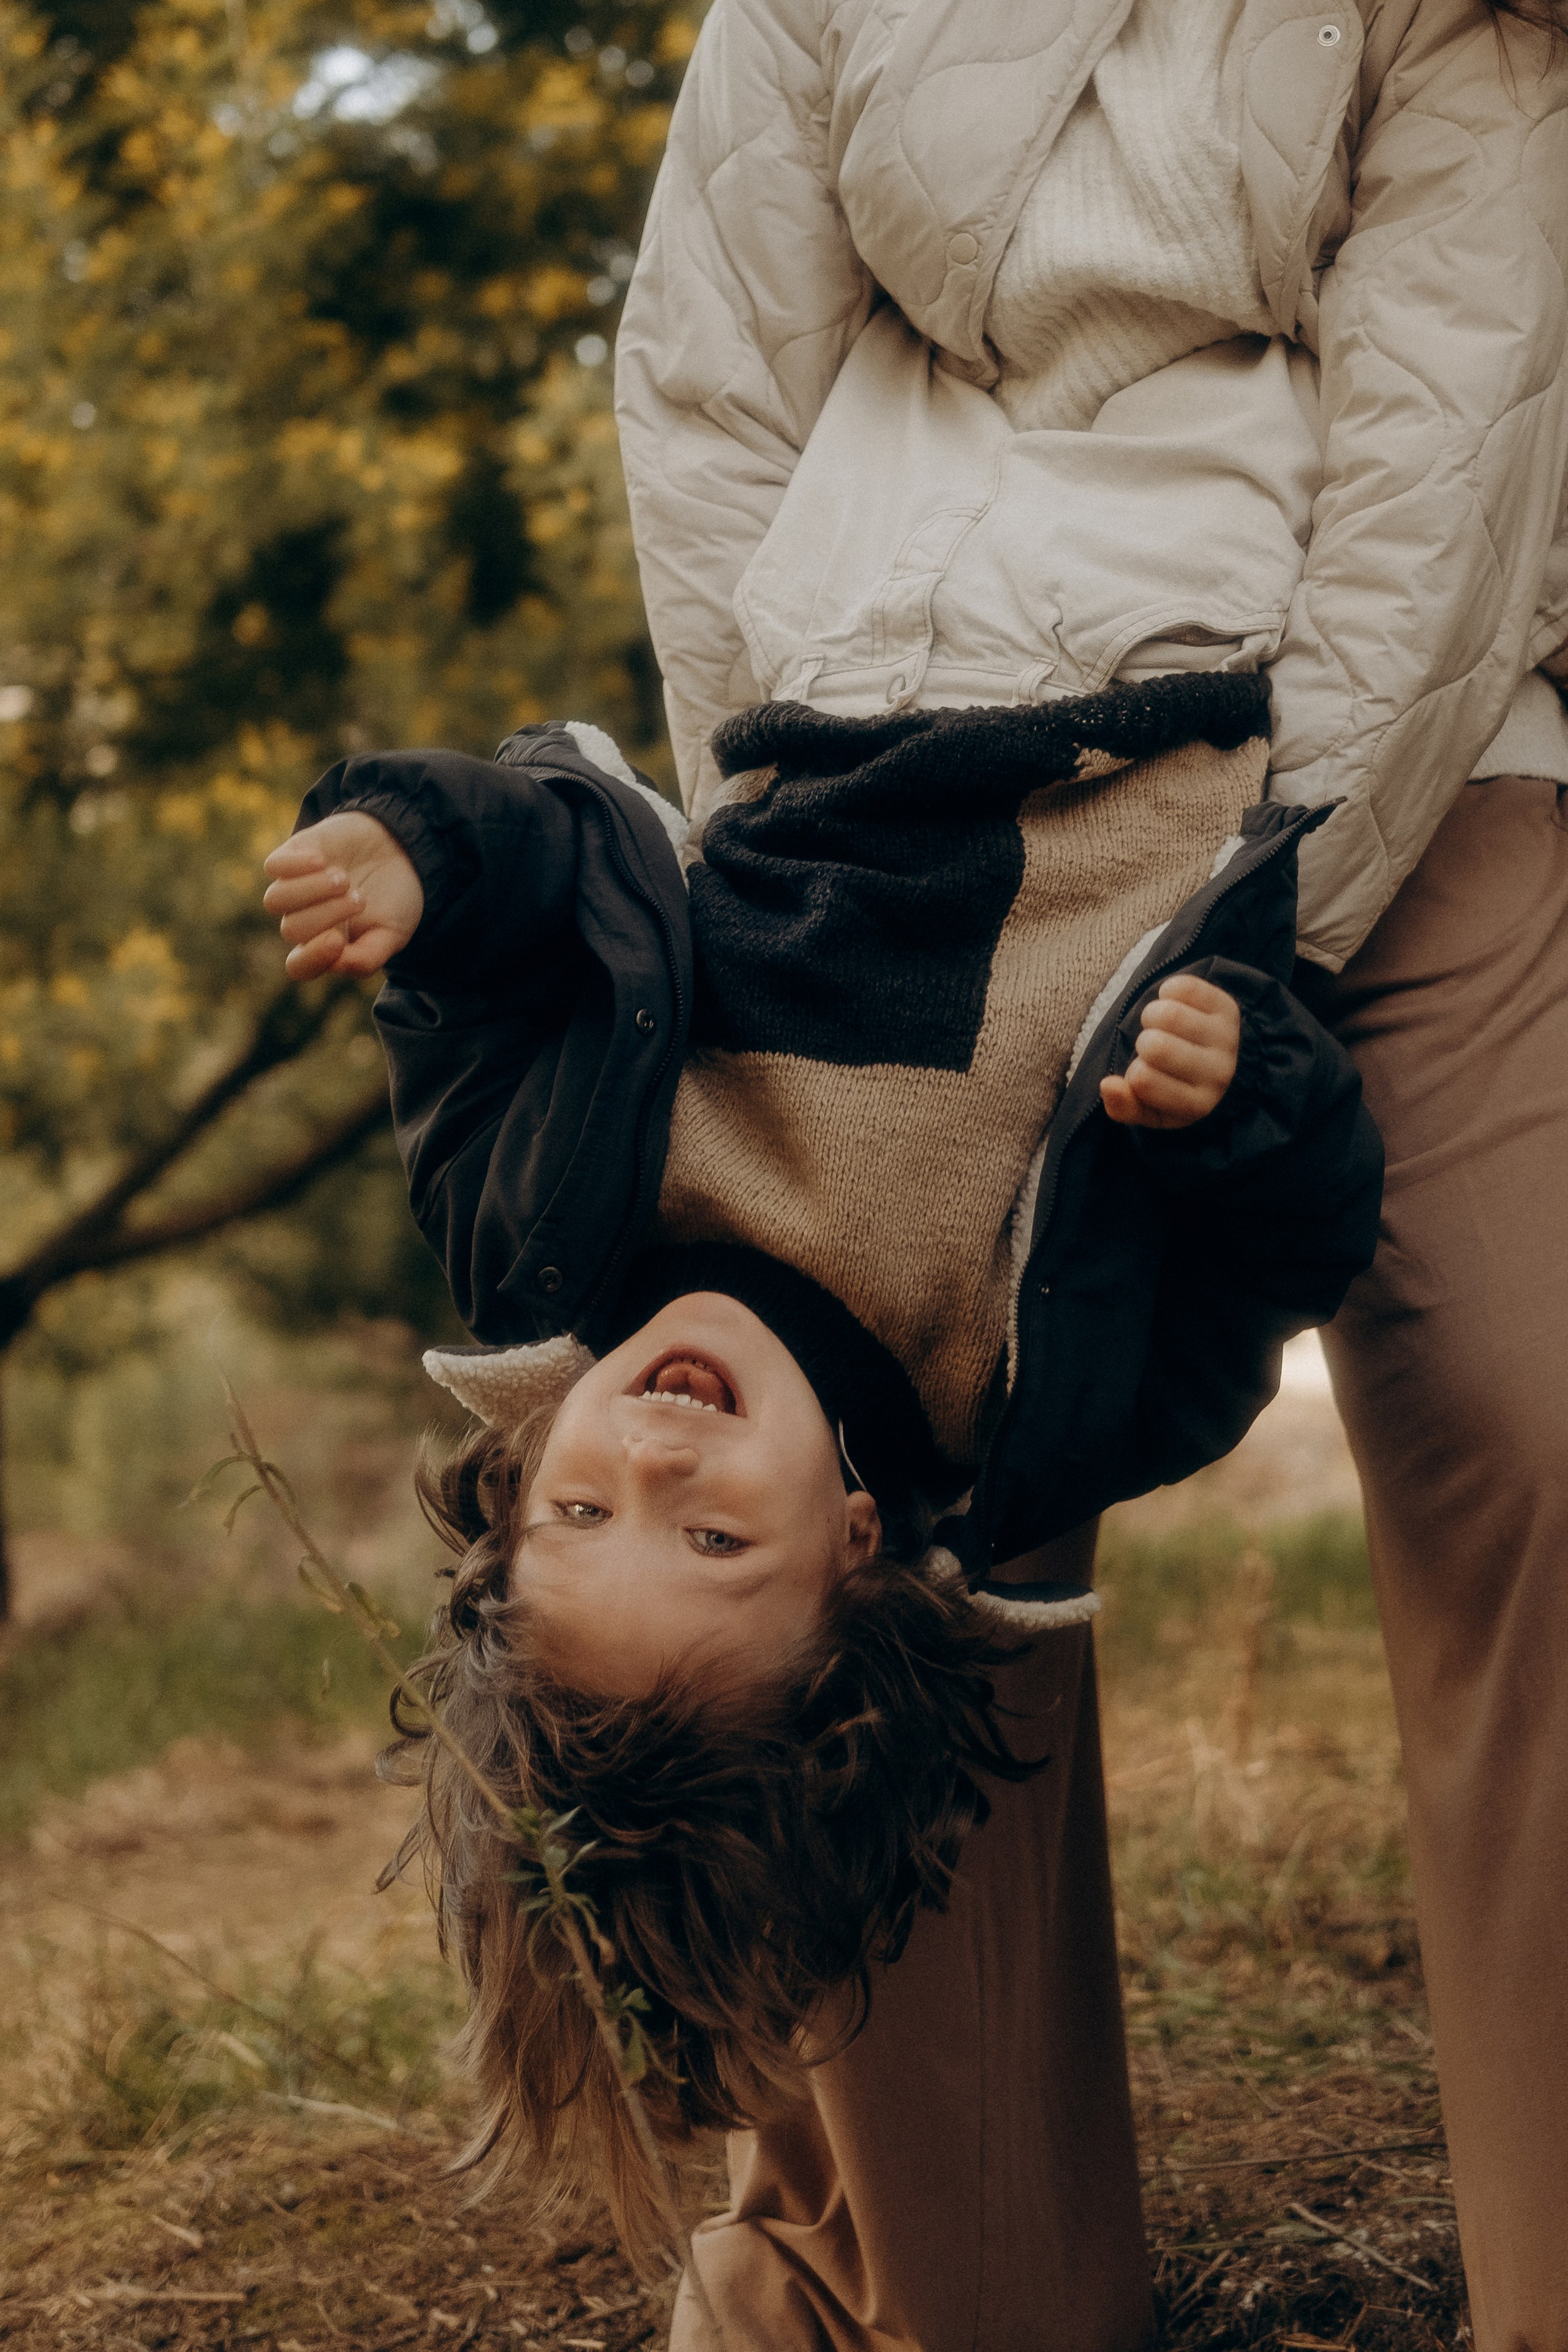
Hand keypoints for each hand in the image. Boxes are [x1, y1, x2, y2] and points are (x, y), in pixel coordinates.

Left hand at [262, 812, 423, 979]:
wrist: (400, 850)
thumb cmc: (394, 898)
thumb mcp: (393, 933)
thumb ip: (368, 957)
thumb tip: (338, 964)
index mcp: (327, 945)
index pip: (299, 966)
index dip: (312, 957)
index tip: (337, 940)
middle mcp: (305, 918)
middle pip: (292, 930)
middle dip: (329, 914)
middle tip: (360, 899)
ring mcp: (295, 887)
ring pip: (275, 900)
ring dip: (311, 890)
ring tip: (343, 879)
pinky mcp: (292, 856)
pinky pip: (273, 867)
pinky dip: (297, 866)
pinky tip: (324, 860)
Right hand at [1100, 973, 1239, 1130]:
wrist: (1216, 1065)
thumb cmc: (1173, 1087)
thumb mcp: (1147, 1107)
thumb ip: (1122, 1106)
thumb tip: (1107, 1084)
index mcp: (1196, 1105)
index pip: (1143, 1080)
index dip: (1133, 1073)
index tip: (1147, 1074)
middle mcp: (1218, 1074)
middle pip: (1156, 1045)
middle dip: (1142, 1042)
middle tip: (1152, 1046)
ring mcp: (1226, 1039)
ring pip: (1169, 1014)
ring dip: (1152, 1015)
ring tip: (1160, 1026)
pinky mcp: (1228, 1009)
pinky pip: (1183, 988)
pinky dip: (1167, 993)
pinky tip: (1174, 1006)